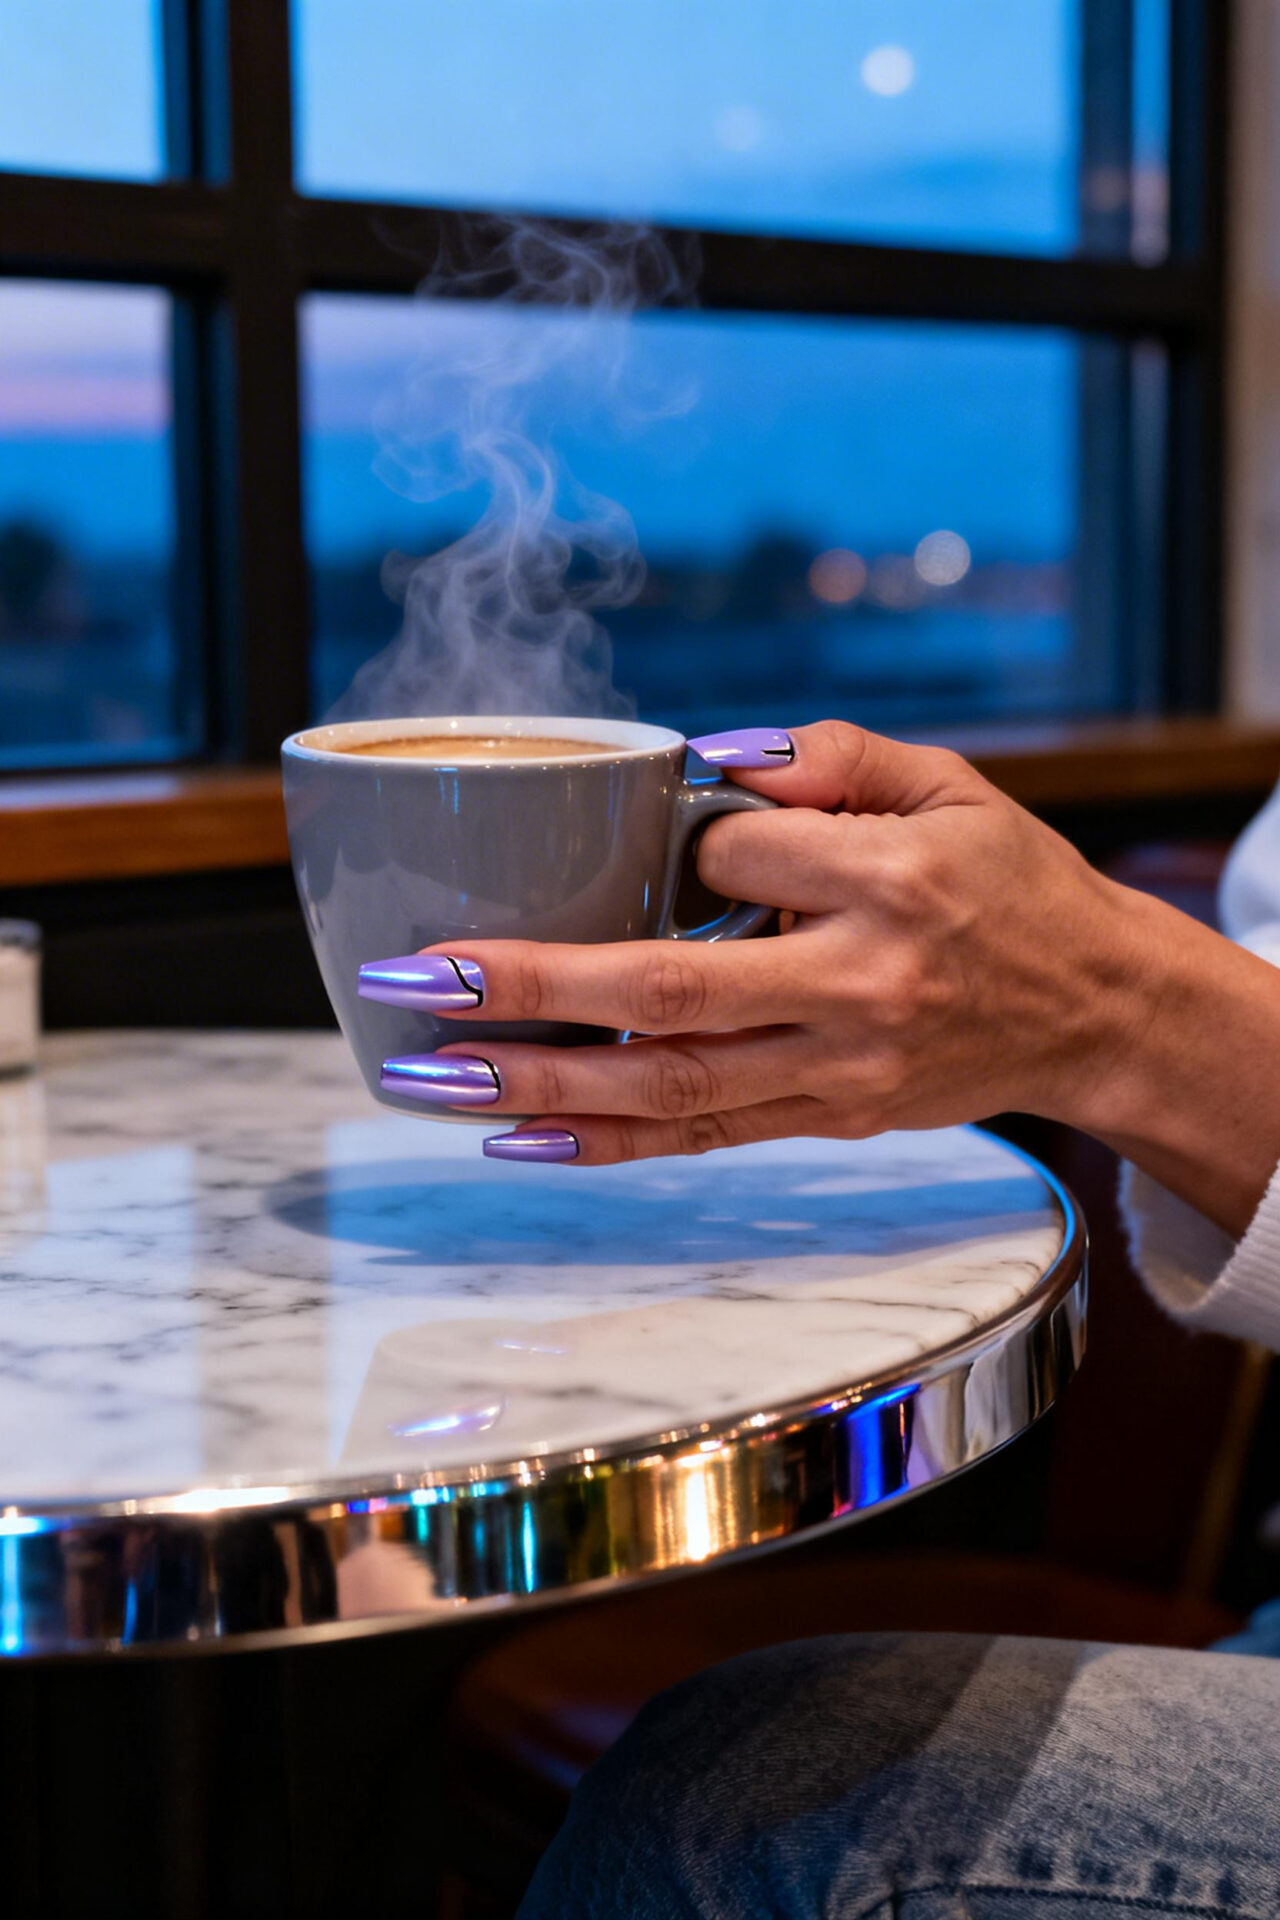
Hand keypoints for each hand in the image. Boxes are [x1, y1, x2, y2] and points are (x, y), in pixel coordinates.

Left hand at [377, 721, 1210, 1169]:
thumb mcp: (947, 783)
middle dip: (528, 989)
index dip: (675, 842)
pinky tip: (519, 1140)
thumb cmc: (1006, 882)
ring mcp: (840, 1068)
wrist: (1092, 1008)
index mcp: (889, 880)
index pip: (732, 854)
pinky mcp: (830, 1120)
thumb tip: (709, 756)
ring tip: (429, 1072)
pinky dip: (606, 1144)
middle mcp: (858, 983)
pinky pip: (704, 1138)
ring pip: (668, 1085)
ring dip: (538, 1083)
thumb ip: (831, 757)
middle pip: (666, 993)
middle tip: (416, 976)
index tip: (659, 835)